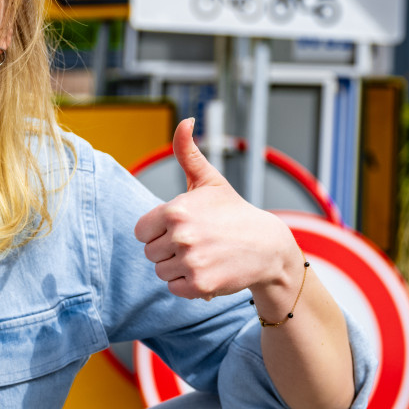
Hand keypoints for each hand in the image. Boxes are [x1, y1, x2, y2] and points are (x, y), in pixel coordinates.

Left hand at [134, 118, 299, 299]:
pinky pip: (174, 288)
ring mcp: (190, 262)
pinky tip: (206, 270)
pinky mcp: (199, 285)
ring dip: (177, 267)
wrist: (267, 247)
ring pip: (161, 271)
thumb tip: (185, 120)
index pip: (141, 231)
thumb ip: (188, 152)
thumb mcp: (209, 180)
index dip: (158, 230)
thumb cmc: (233, 212)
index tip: (180, 227)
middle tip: (196, 242)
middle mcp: (180, 236)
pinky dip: (187, 284)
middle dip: (168, 249)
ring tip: (202, 255)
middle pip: (150, 252)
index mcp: (175, 210)